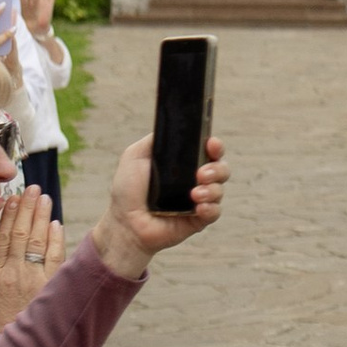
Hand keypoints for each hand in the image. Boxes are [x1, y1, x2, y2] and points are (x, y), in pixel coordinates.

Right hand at [0, 180, 58, 332]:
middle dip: (27, 209)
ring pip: (39, 242)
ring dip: (42, 218)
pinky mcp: (52, 289)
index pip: (2, 238)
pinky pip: (56, 259)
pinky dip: (57, 241)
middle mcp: (16, 275)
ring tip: (44, 199)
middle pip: (22, 234)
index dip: (8, 216)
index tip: (12, 199)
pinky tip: (56, 225)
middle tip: (32, 189)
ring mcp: (36, 281)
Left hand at [93, 134, 230, 277]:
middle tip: (201, 174)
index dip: (215, 146)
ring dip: (212, 189)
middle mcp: (196, 180)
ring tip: (195, 193)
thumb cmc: (128, 190)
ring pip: (220, 190)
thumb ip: (154, 140)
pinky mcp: (199, 219)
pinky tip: (198, 207)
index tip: (211, 144)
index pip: (209, 150)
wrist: (124, 221)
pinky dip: (210, 208)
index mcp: (185, 163)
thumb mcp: (135, 156)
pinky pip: (215, 212)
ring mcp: (199, 200)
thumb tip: (175, 125)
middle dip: (217, 169)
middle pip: (222, 168)